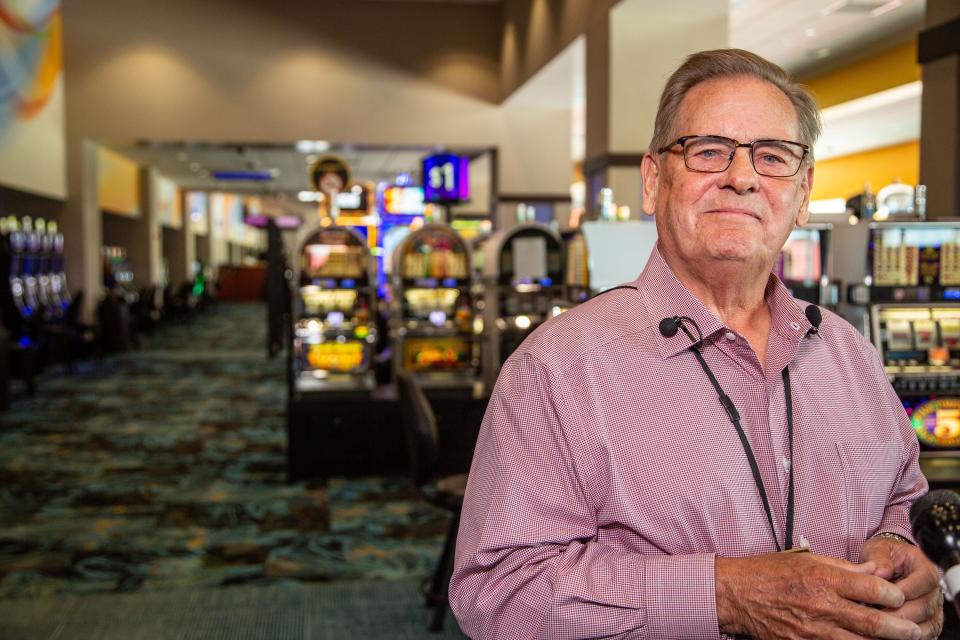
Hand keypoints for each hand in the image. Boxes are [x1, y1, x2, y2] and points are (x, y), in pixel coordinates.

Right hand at [716, 552, 921, 639]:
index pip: (870, 588)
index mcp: (821, 578)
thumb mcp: (804, 558)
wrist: (733, 595)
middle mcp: (820, 605)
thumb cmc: (766, 573)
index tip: (897, 595)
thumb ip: (841, 567)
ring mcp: (812, 630)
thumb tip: (872, 572)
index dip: (891, 593)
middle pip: (872, 622)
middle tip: (913, 631)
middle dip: (899, 628)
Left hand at [861, 537, 942, 639]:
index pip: (924, 580)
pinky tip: (889, 635)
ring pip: (926, 625)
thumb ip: (879, 558)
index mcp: (924, 566)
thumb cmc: (884, 556)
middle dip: (900, 614)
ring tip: (881, 626)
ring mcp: (933, 608)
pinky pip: (924, 635)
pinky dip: (906, 637)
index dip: (906, 590)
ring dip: (903, 628)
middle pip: (925, 607)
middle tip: (878, 616)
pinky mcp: (928, 623)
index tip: (885, 596)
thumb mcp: (878, 549)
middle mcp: (933, 589)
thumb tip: (880, 572)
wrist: (887, 563)